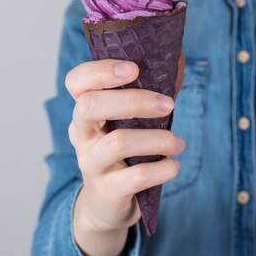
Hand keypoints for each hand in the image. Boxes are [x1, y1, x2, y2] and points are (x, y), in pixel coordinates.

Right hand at [65, 56, 184, 255]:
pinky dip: (160, 170)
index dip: (100, 71)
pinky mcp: (108, 190)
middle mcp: (82, 133)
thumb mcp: (134, 116)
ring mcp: (91, 163)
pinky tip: (174, 165)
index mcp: (86, 108)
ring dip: (156, 139)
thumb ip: (153, 86)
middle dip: (134, 101)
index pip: (76, 81)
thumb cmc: (126, 146)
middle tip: (169, 104)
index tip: (134, 68)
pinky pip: (133, 177)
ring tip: (179, 143)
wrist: (107, 202)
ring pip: (117, 143)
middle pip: (90, 106)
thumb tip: (176, 52)